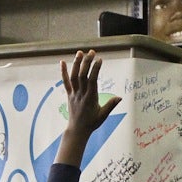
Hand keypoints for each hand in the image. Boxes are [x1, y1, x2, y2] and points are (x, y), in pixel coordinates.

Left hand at [56, 50, 121, 166]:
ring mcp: (74, 94)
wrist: (77, 130)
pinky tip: (62, 62)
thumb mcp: (103, 115)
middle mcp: (81, 94)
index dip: (95, 69)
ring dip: (76, 64)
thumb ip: (111, 105)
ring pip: (74, 77)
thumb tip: (120, 97)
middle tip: (92, 52)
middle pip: (82, 75)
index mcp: (90, 98)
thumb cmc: (92, 123)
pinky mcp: (69, 94)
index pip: (92, 80)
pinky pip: (66, 82)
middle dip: (86, 63)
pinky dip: (63, 72)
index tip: (99, 59)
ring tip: (80, 52)